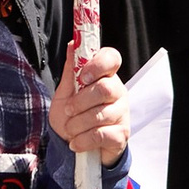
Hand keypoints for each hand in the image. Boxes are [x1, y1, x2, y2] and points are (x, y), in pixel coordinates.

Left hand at [51, 46, 128, 163]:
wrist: (75, 144)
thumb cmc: (73, 115)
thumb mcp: (66, 92)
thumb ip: (71, 71)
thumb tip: (72, 44)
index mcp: (105, 76)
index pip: (112, 58)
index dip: (98, 64)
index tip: (83, 76)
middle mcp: (118, 92)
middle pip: (105, 88)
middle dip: (81, 102)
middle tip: (69, 110)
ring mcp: (122, 114)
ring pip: (101, 114)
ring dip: (77, 124)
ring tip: (70, 130)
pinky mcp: (121, 135)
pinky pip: (101, 134)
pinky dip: (82, 140)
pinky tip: (76, 142)